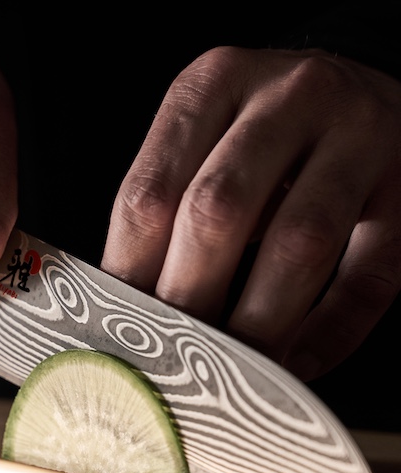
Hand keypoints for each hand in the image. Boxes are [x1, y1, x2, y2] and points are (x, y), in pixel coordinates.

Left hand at [101, 46, 400, 380]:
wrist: (354, 91)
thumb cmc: (259, 133)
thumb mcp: (204, 140)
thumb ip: (168, 204)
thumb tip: (127, 299)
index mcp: (212, 84)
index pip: (150, 193)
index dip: (129, 272)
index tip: (120, 328)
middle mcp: (286, 96)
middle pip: (217, 211)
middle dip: (188, 300)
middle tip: (170, 360)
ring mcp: (357, 134)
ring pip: (299, 243)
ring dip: (258, 322)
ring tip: (228, 370)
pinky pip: (371, 274)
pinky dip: (331, 331)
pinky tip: (295, 363)